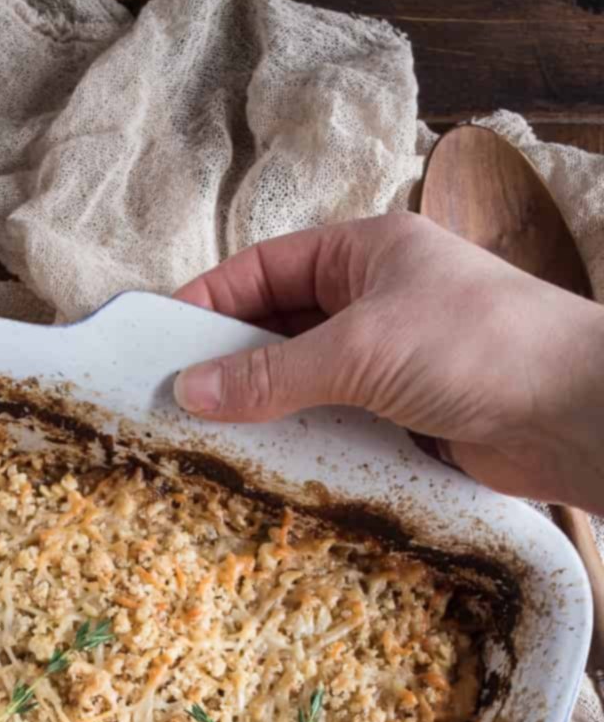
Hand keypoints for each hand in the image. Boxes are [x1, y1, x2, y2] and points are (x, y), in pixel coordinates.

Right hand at [172, 213, 603, 514]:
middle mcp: (376, 299)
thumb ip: (271, 375)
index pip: (265, 268)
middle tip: (172, 404)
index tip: (158, 343)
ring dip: (263, 412)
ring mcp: (391, 360)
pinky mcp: (405, 418)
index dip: (210, 303)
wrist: (569, 410)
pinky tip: (265, 470)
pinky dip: (301, 445)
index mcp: (366, 251)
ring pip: (305, 383)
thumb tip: (189, 391)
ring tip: (205, 444)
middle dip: (229, 364)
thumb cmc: (474, 346)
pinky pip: (335, 426)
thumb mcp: (359, 348)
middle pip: (280, 328)